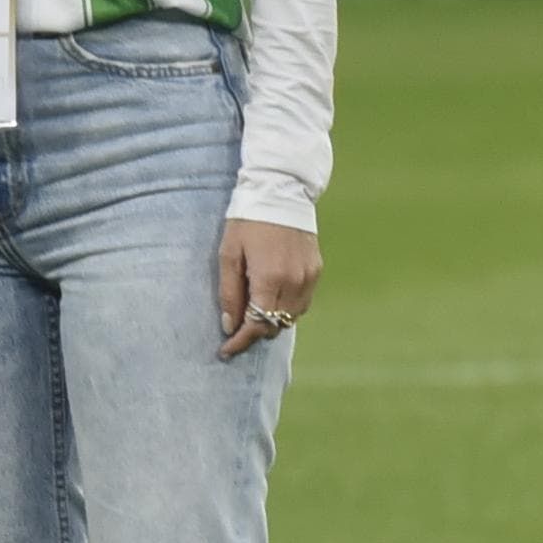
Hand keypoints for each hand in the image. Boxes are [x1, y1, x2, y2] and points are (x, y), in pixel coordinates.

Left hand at [215, 217, 319, 360]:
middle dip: (254, 332)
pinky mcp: (316, 270)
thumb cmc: (247, 221)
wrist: (280, 191)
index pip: (258, 325)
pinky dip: (286, 307)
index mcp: (270, 278)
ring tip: (252, 313)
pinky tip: (272, 299)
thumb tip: (230, 326)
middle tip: (235, 329)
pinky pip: (302, 302)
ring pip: (291, 317)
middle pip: (275, 325)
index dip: (241, 342)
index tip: (226, 351)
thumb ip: (229, 293)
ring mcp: (309, 277)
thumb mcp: (228, 254)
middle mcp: (294, 282)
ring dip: (272, 321)